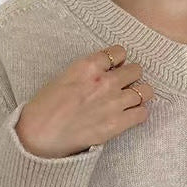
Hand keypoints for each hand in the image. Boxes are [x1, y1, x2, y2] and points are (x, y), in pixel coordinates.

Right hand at [15, 43, 155, 157]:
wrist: (41, 134)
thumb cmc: (45, 107)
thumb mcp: (64, 77)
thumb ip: (87, 72)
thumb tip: (102, 72)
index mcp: (88, 66)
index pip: (118, 52)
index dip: (119, 60)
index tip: (116, 67)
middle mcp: (105, 81)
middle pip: (136, 70)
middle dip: (132, 76)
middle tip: (124, 85)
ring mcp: (114, 103)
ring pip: (145, 91)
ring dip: (139, 94)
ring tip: (131, 101)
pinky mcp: (118, 123)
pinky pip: (143, 113)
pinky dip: (139, 113)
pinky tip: (130, 116)